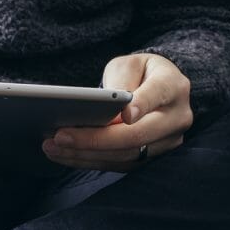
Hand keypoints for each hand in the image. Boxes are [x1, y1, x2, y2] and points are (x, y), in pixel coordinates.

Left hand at [42, 53, 193, 171]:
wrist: (155, 90)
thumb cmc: (138, 73)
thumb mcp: (129, 64)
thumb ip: (120, 79)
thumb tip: (106, 106)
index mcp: (173, 86)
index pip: (158, 94)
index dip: (142, 105)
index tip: (125, 115)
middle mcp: (176, 117)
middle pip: (136, 136)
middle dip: (94, 139)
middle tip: (60, 136)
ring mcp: (166, 142)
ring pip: (125, 155)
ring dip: (85, 154)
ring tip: (52, 147)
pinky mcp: (150, 158)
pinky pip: (118, 165)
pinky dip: (88, 160)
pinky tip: (63, 154)